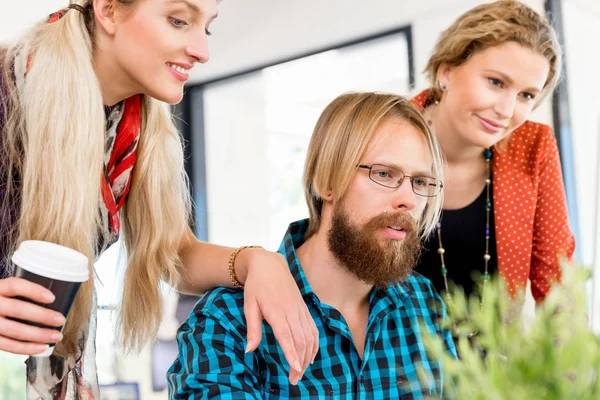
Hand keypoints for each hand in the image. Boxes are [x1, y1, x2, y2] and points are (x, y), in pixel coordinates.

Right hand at [0, 277, 65, 354]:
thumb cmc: (1, 302)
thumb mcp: (5, 292)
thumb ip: (20, 293)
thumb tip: (52, 300)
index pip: (14, 286)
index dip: (34, 291)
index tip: (52, 298)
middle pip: (18, 309)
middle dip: (43, 315)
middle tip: (61, 320)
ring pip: (15, 330)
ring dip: (39, 334)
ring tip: (56, 336)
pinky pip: (8, 345)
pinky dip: (26, 348)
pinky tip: (42, 347)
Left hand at [239, 248, 318, 384]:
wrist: (269, 264)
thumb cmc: (256, 286)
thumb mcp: (249, 306)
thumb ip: (252, 329)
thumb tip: (249, 350)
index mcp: (276, 310)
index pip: (287, 336)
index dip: (292, 353)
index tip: (295, 368)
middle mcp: (291, 310)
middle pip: (300, 340)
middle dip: (300, 362)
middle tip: (294, 380)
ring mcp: (300, 309)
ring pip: (310, 336)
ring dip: (308, 356)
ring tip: (301, 372)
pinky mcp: (304, 308)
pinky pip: (314, 329)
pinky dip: (314, 345)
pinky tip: (310, 357)